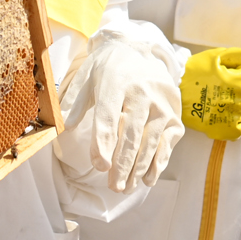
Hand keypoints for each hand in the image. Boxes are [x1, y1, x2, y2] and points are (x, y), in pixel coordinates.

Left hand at [60, 30, 183, 190]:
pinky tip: (147, 179)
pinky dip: (158, 164)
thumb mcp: (87, 77)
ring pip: (150, 142)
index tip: (99, 165)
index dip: (103, 142)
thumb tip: (66, 127)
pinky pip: (166, 144)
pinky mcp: (175, 115)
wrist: (141, 52)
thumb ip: (76, 102)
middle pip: (131, 134)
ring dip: (138, 169)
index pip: (108, 116)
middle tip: (113, 186)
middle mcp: (142, 93)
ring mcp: (162, 105)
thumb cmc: (108, 70)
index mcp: (116, 82)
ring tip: (125, 187)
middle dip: (122, 164)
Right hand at [180, 47, 240, 141]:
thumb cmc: (197, 69)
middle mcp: (235, 99)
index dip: (239, 76)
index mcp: (237, 80)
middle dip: (237, 91)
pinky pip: (237, 128)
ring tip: (216, 100)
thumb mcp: (222, 55)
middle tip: (218, 88)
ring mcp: (227, 115)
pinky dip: (233, 122)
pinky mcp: (219, 129)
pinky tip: (221, 114)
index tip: (224, 76)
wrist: (171, 87)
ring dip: (234, 106)